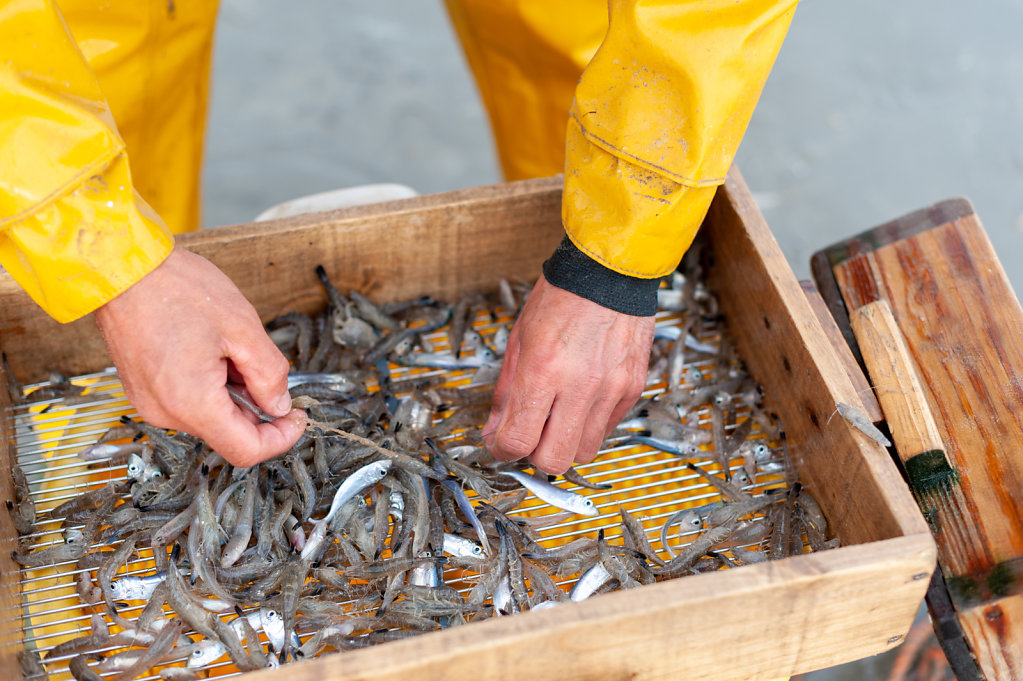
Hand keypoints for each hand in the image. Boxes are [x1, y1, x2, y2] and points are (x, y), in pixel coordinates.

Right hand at [94, 247, 305, 465]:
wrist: (121, 267)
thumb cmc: (176, 289)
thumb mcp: (243, 328)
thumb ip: (270, 374)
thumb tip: (280, 404)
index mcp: (192, 403)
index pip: (245, 450)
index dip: (280, 438)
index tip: (296, 417)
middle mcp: (165, 412)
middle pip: (228, 432)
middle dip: (255, 405)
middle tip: (259, 363)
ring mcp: (150, 402)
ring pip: (209, 416)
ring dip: (232, 391)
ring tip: (228, 347)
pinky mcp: (143, 390)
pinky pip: (187, 402)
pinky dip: (209, 385)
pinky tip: (209, 349)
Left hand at [483, 274, 654, 473]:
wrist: (610, 270)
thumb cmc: (562, 297)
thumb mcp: (519, 340)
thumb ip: (505, 392)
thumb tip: (495, 432)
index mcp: (543, 369)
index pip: (518, 440)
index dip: (503, 451)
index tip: (501, 444)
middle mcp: (579, 384)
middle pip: (554, 460)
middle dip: (535, 456)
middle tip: (531, 435)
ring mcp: (610, 389)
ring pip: (584, 452)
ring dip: (566, 443)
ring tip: (558, 418)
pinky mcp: (632, 388)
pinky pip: (607, 429)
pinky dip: (590, 426)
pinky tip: (581, 402)